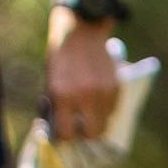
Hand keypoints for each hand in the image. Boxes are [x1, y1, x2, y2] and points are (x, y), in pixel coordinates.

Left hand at [44, 9, 121, 141]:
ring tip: (89, 112)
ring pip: (105, 123)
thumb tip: (61, 131)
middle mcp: (84, 95)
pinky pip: (113, 109)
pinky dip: (106, 109)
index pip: (66, 134)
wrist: (80, 31)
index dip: (64, 137)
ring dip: (97, 121)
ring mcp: (103, 91)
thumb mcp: (52, 84)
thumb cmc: (60, 59)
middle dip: (85, 135)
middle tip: (79, 128)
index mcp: (62, 95)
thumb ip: (57, 108)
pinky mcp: (116, 85)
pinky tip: (97, 99)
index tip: (64, 133)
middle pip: (91, 134)